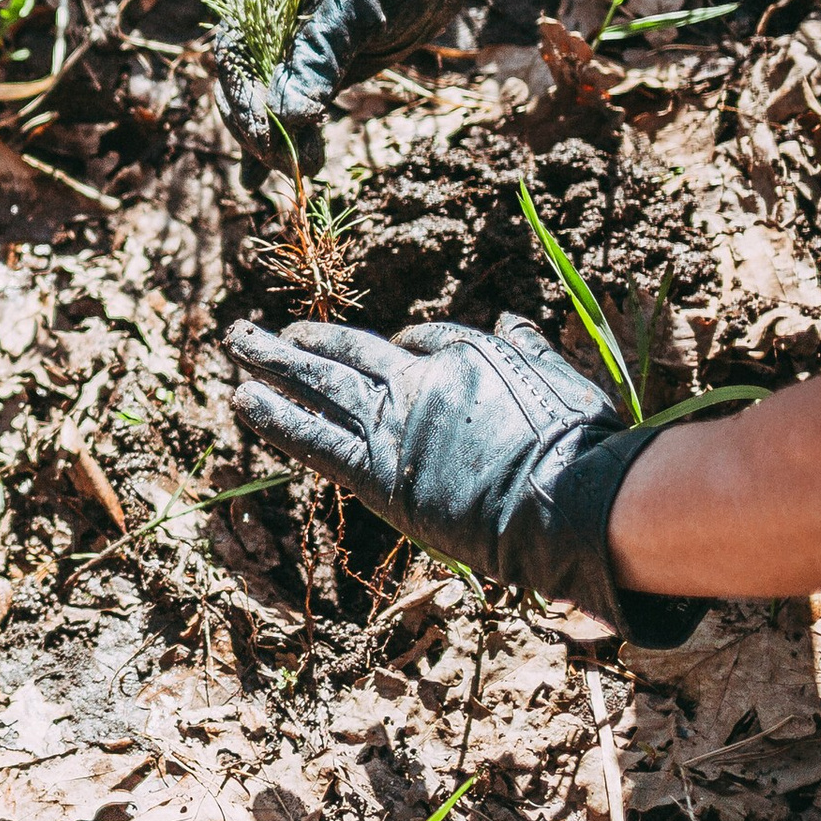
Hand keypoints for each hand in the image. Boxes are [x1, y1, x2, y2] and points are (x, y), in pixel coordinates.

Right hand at [212, 0, 565, 165]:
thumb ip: (318, 58)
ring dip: (276, 144)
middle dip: (262, 130)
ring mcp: (288, 51)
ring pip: (267, 106)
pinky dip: (284, 143)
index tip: (267, 140)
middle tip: (290, 164)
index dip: (244, 104)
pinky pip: (291, 112)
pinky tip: (266, 180)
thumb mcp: (353, 7)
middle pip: (244, 90)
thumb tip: (286, 117)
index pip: (233, 60)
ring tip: (301, 172)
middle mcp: (263, 27)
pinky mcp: (316, 72)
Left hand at [226, 312, 701, 645]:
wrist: (567, 501)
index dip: (402, 345)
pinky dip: (275, 416)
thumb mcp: (565, 383)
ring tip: (237, 343)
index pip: (422, 341)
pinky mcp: (375, 471)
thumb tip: (513, 319)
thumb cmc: (582, 451)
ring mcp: (393, 424)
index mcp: (470, 357)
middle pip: (350, 353)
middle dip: (305, 341)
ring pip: (319, 384)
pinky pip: (312, 437)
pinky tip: (243, 399)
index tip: (390, 348)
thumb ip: (530, 349)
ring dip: (273, 362)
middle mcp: (421, 383)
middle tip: (267, 330)